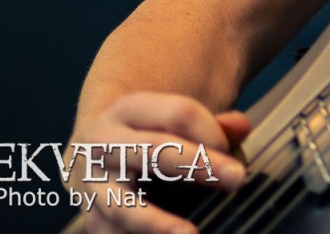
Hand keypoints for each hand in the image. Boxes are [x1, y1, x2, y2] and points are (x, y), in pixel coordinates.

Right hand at [67, 93, 248, 233]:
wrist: (94, 152)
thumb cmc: (149, 136)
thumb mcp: (172, 121)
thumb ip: (211, 125)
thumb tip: (241, 128)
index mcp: (128, 108)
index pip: (178, 113)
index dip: (212, 132)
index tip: (235, 154)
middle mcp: (101, 141)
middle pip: (152, 149)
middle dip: (198, 164)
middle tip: (238, 179)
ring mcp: (89, 182)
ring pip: (121, 202)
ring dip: (157, 222)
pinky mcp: (88, 216)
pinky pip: (108, 232)